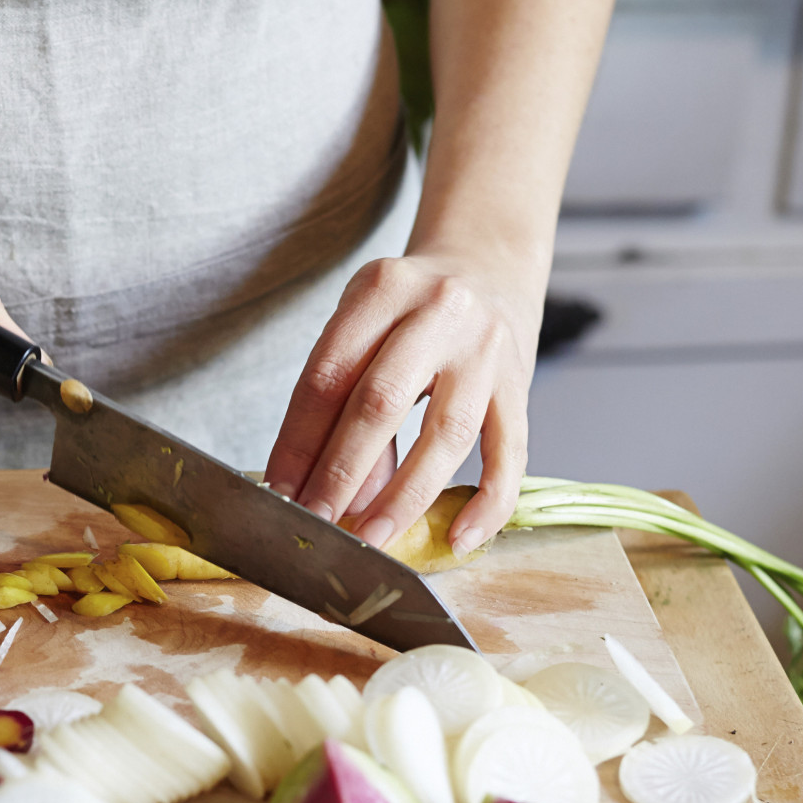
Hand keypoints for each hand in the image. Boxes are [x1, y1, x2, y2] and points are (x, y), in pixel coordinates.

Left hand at [262, 254, 540, 556]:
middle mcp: (438, 312)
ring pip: (445, 434)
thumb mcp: (367, 324)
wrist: (488, 263)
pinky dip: (487, 503)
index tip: (280, 492)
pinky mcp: (521, 383)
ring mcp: (486, 348)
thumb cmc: (409, 307)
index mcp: (382, 288)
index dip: (299, 441)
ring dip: (403, 497)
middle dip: (340, 473)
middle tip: (317, 523)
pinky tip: (459, 539)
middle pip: (380, 402)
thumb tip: (333, 492)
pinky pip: (510, 454)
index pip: (327, 376)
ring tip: (371, 538)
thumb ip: (347, 397)